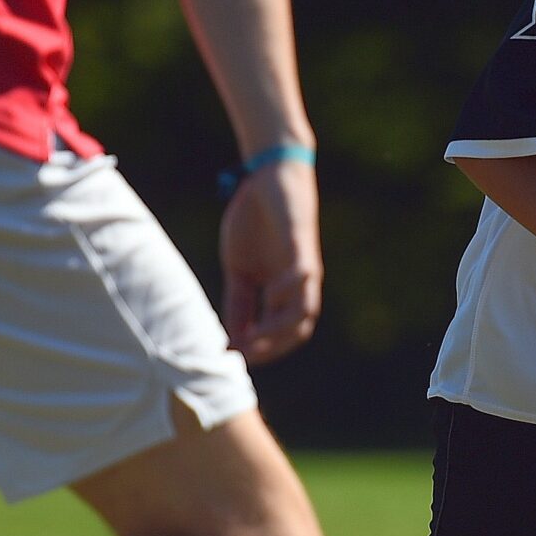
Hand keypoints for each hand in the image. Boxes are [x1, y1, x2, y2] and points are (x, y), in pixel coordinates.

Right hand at [220, 158, 321, 362]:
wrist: (269, 177)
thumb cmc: (255, 221)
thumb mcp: (239, 268)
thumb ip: (238, 301)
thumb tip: (230, 339)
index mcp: (281, 293)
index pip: (279, 334)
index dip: (261, 351)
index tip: (232, 357)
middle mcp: (297, 286)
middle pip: (297, 331)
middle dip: (272, 348)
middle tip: (245, 355)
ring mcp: (301, 267)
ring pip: (304, 311)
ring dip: (281, 329)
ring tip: (257, 337)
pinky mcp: (301, 245)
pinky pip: (304, 275)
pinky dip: (290, 289)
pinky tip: (271, 293)